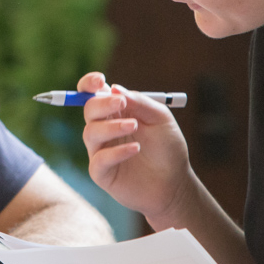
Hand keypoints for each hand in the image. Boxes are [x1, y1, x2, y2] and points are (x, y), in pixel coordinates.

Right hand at [78, 72, 194, 224]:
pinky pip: (99, 160)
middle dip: (102, 103)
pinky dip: (115, 152)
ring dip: (111, 126)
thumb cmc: (167, 149)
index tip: (99, 80)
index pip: (93, 93)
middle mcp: (105, 129)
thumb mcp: (161, 119)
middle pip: (88, 109)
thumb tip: (114, 88)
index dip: (89, 84)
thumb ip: (140, 102)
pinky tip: (135, 149)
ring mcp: (101, 151)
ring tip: (134, 126)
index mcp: (116, 112)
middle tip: (121, 103)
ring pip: (90, 133)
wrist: (175, 184)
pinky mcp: (102, 173)